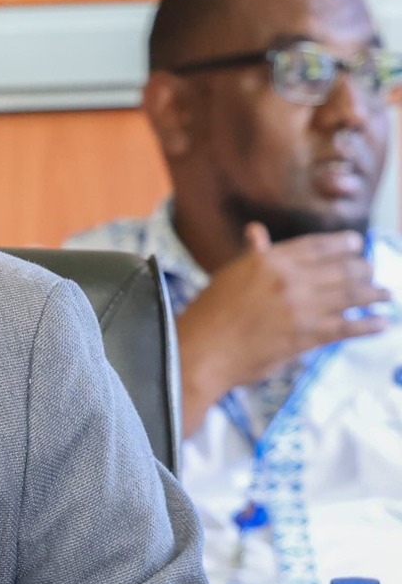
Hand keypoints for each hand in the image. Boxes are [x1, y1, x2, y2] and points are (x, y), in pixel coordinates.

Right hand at [176, 223, 389, 434]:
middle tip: (372, 273)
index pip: (319, 245)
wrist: (200, 352)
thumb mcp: (229, 275)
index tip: (356, 246)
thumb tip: (256, 230)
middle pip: (343, 267)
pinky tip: (382, 322)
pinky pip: (349, 326)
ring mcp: (302, 306)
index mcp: (271, 260)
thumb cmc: (208, 315)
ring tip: (385, 295)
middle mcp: (291, 278)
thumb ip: (252, 254)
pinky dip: (369, 324)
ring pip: (353, 293)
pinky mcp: (308, 334)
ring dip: (375, 294)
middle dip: (364, 269)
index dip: (344, 244)